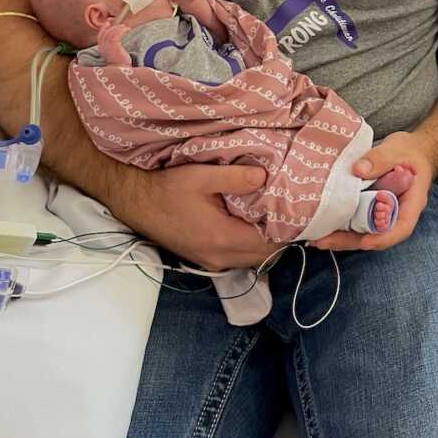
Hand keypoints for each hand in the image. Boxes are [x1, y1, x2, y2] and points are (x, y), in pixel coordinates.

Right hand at [97, 22, 130, 63]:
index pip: (100, 36)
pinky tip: (127, 29)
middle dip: (113, 27)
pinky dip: (122, 30)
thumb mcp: (114, 52)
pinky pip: (116, 34)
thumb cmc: (120, 62)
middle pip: (106, 33)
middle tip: (121, 25)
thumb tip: (117, 37)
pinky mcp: (114, 46)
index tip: (108, 22)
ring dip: (119, 28)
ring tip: (126, 28)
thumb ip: (113, 46)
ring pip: (111, 32)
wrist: (121, 69)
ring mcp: (108, 46)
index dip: (103, 28)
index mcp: (101, 48)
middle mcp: (103, 47)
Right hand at [109, 163, 279, 270]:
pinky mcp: (204, 259)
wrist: (135, 202)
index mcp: (221, 239)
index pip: (270, 244)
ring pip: (252, 259)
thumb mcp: (200, 176)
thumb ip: (236, 178)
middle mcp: (218, 258)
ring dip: (266, 242)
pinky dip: (251, 245)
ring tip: (277, 216)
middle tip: (294, 212)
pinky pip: (238, 258)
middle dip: (282, 237)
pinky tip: (254, 225)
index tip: (302, 212)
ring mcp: (210, 262)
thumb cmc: (165, 188)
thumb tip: (266, 177)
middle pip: (265, 255)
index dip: (289, 229)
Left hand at [310, 131, 434, 251]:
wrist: (412, 151)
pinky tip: (322, 224)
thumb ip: (380, 158)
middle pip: (376, 234)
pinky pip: (357, 220)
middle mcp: (396, 213)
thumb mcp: (397, 149)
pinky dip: (341, 224)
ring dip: (341, 237)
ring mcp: (381, 212)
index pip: (402, 226)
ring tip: (316, 238)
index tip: (366, 242)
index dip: (384, 237)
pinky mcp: (369, 207)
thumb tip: (358, 170)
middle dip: (351, 241)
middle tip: (324, 241)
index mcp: (411, 202)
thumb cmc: (409, 151)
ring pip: (364, 230)